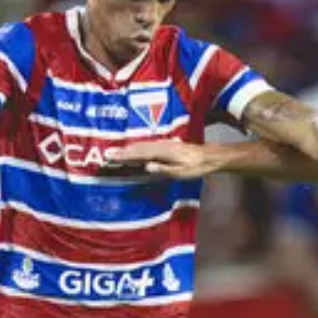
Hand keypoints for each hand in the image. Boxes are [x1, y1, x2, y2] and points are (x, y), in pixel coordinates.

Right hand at [103, 140, 225, 178]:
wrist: (209, 157)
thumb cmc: (196, 167)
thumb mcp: (181, 172)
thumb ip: (163, 169)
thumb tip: (147, 167)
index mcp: (163, 151)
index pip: (139, 153)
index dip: (124, 155)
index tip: (111, 157)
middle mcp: (161, 145)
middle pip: (138, 147)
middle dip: (122, 151)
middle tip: (107, 155)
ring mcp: (164, 144)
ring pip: (142, 145)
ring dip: (129, 149)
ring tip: (117, 153)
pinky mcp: (167, 146)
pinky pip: (148, 146)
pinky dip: (138, 148)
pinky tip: (135, 151)